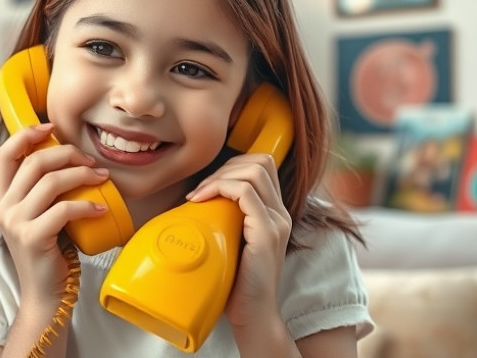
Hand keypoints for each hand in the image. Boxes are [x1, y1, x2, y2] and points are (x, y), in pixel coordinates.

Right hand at [0, 123, 108, 308]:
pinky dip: (86, 205)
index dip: (26, 135)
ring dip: (81, 175)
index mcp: (3, 199)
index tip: (52, 127)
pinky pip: (63, 210)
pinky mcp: (33, 238)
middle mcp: (4, 208)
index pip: (4, 155)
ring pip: (50, 182)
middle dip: (67, 154)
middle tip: (91, 161)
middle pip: (33, 162)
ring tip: (100, 178)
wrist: (46, 294)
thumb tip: (72, 158)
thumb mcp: (41, 216)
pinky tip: (99, 208)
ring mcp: (16, 223)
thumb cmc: (51, 252)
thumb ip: (44, 191)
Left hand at [186, 153, 291, 327]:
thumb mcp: (231, 242)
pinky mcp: (267, 233)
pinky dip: (220, 189)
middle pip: (259, 162)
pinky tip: (203, 201)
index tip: (205, 186)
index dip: (231, 166)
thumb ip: (226, 219)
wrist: (252, 315)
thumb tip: (196, 199)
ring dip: (219, 177)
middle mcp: (280, 213)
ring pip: (253, 172)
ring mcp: (276, 222)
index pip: (261, 166)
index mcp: (274, 213)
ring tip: (199, 196)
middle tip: (200, 190)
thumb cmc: (236, 283)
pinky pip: (245, 194)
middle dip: (224, 167)